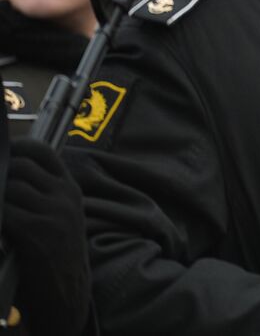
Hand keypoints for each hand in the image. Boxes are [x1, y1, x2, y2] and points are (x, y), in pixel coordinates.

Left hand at [5, 138, 91, 335]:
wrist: (67, 294)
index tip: (2, 152)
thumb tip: (7, 177)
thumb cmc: (56, 257)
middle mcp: (65, 196)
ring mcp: (53, 213)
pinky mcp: (37, 231)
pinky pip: (5, 210)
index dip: (18, 147)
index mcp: (70, 189)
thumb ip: (43, 195)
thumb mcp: (62, 218)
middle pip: (20, 167)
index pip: (43, 152)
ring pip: (10, 187)